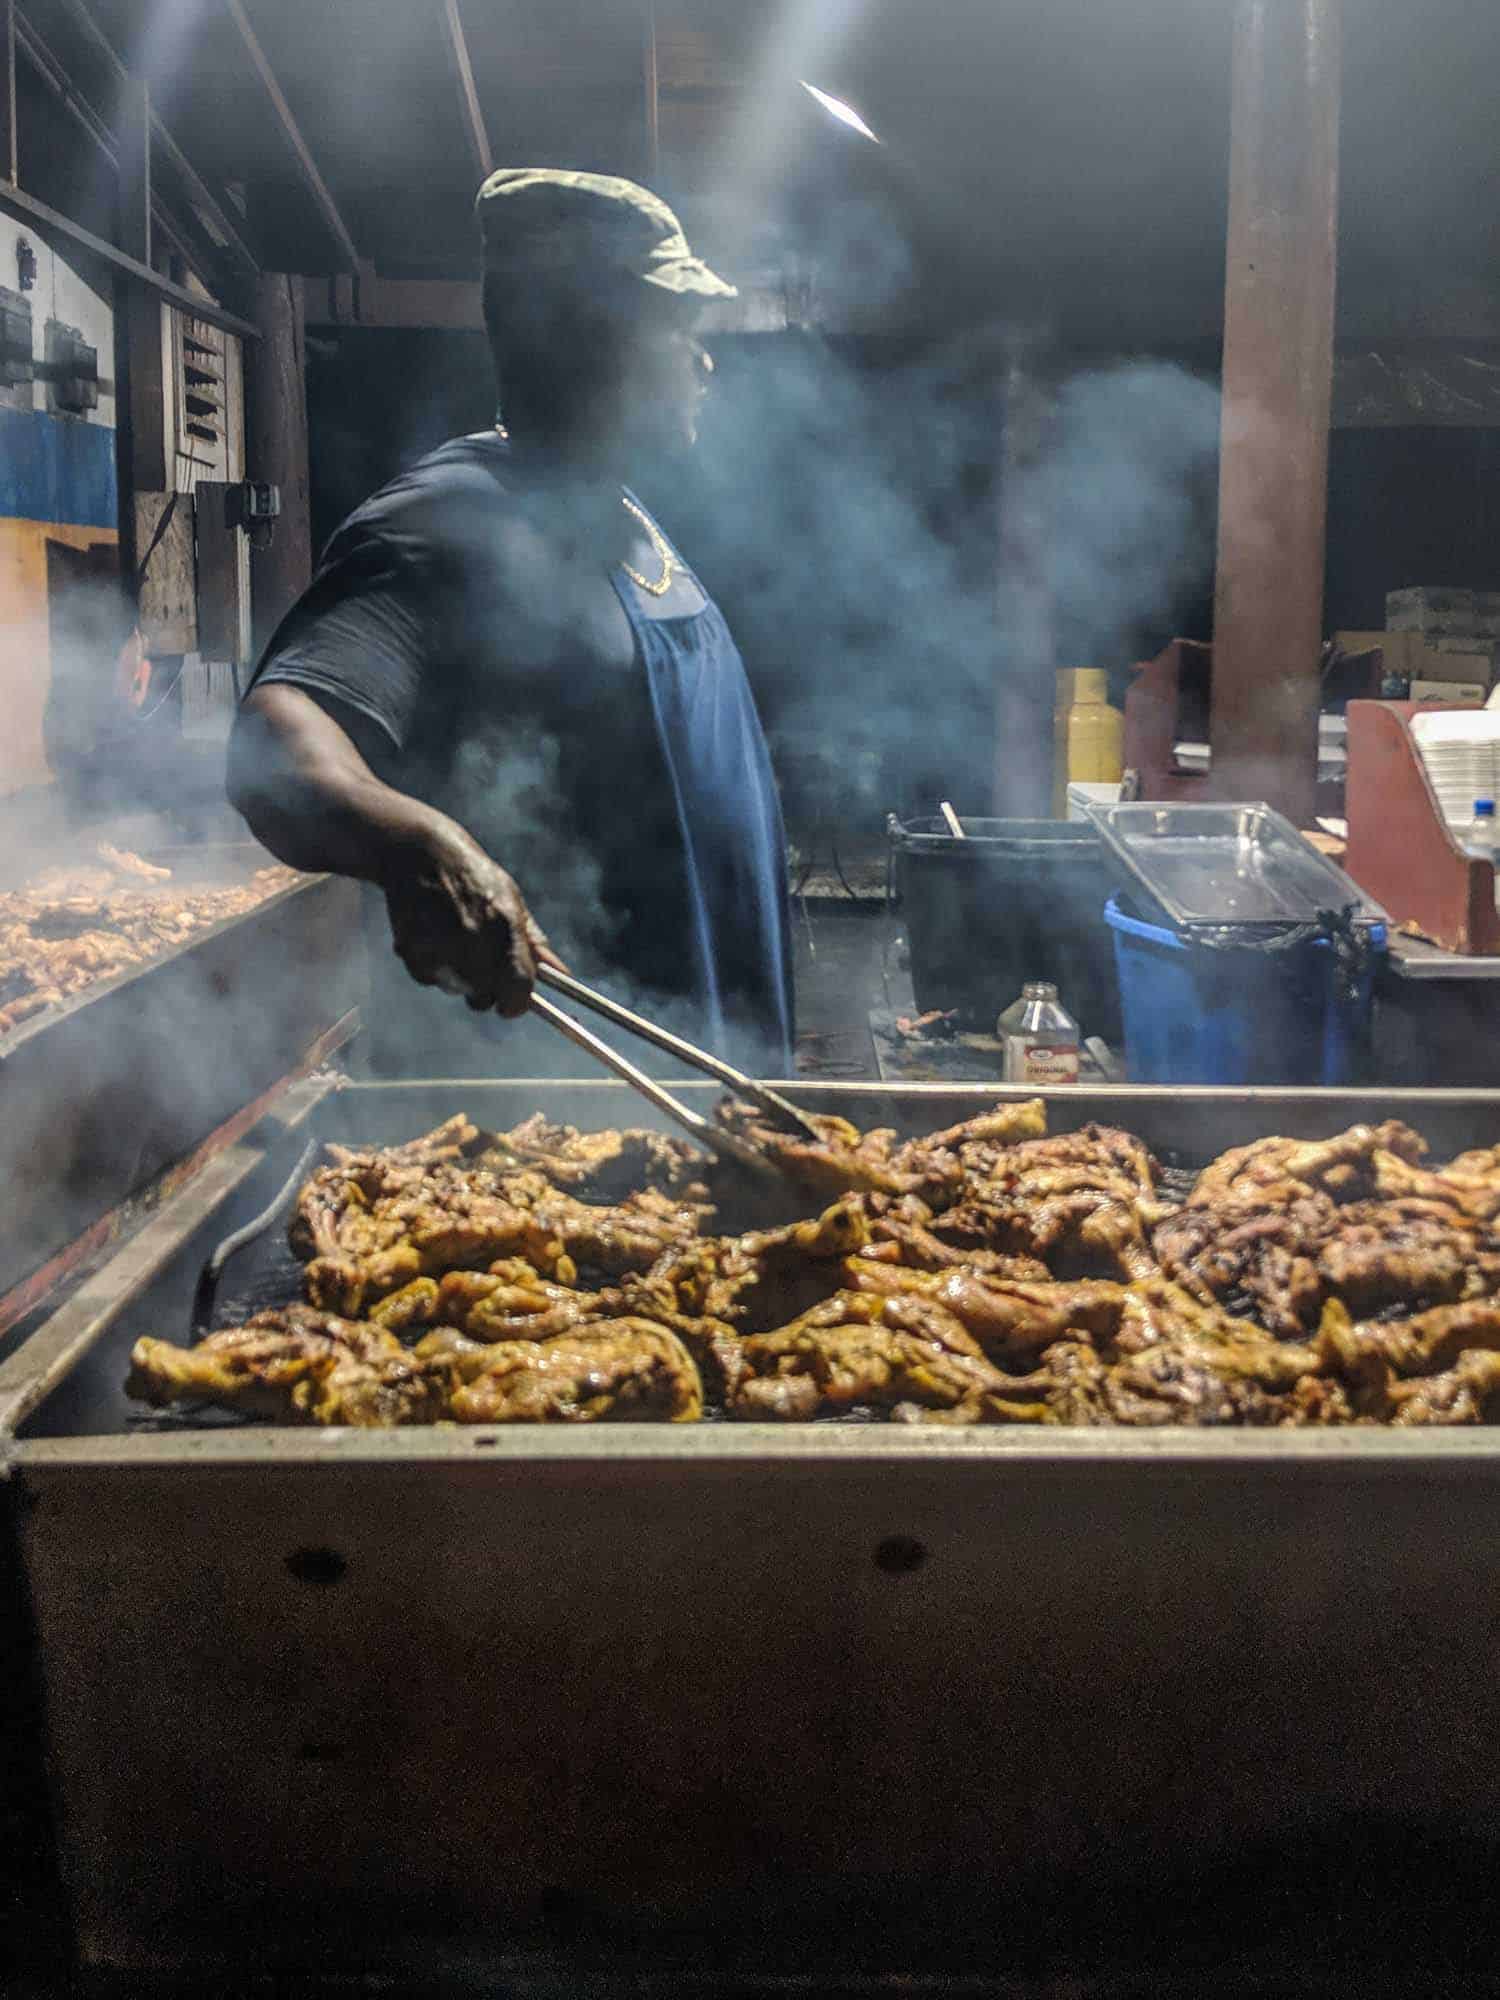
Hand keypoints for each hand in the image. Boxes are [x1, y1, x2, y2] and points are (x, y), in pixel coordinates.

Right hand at [382, 827, 560, 1017]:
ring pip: (457, 990)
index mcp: (505, 926)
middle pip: (484, 999)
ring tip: (455, 939)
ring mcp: (440, 950)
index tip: (515, 1002)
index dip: (518, 1002)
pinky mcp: (413, 953)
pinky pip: (431, 979)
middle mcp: (473, 943)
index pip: (519, 990)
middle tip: (482, 962)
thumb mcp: (512, 901)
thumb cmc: (474, 876)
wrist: (420, 853)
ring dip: (460, 977)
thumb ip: (533, 943)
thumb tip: (560, 974)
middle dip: (486, 989)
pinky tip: (434, 936)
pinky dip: (434, 966)